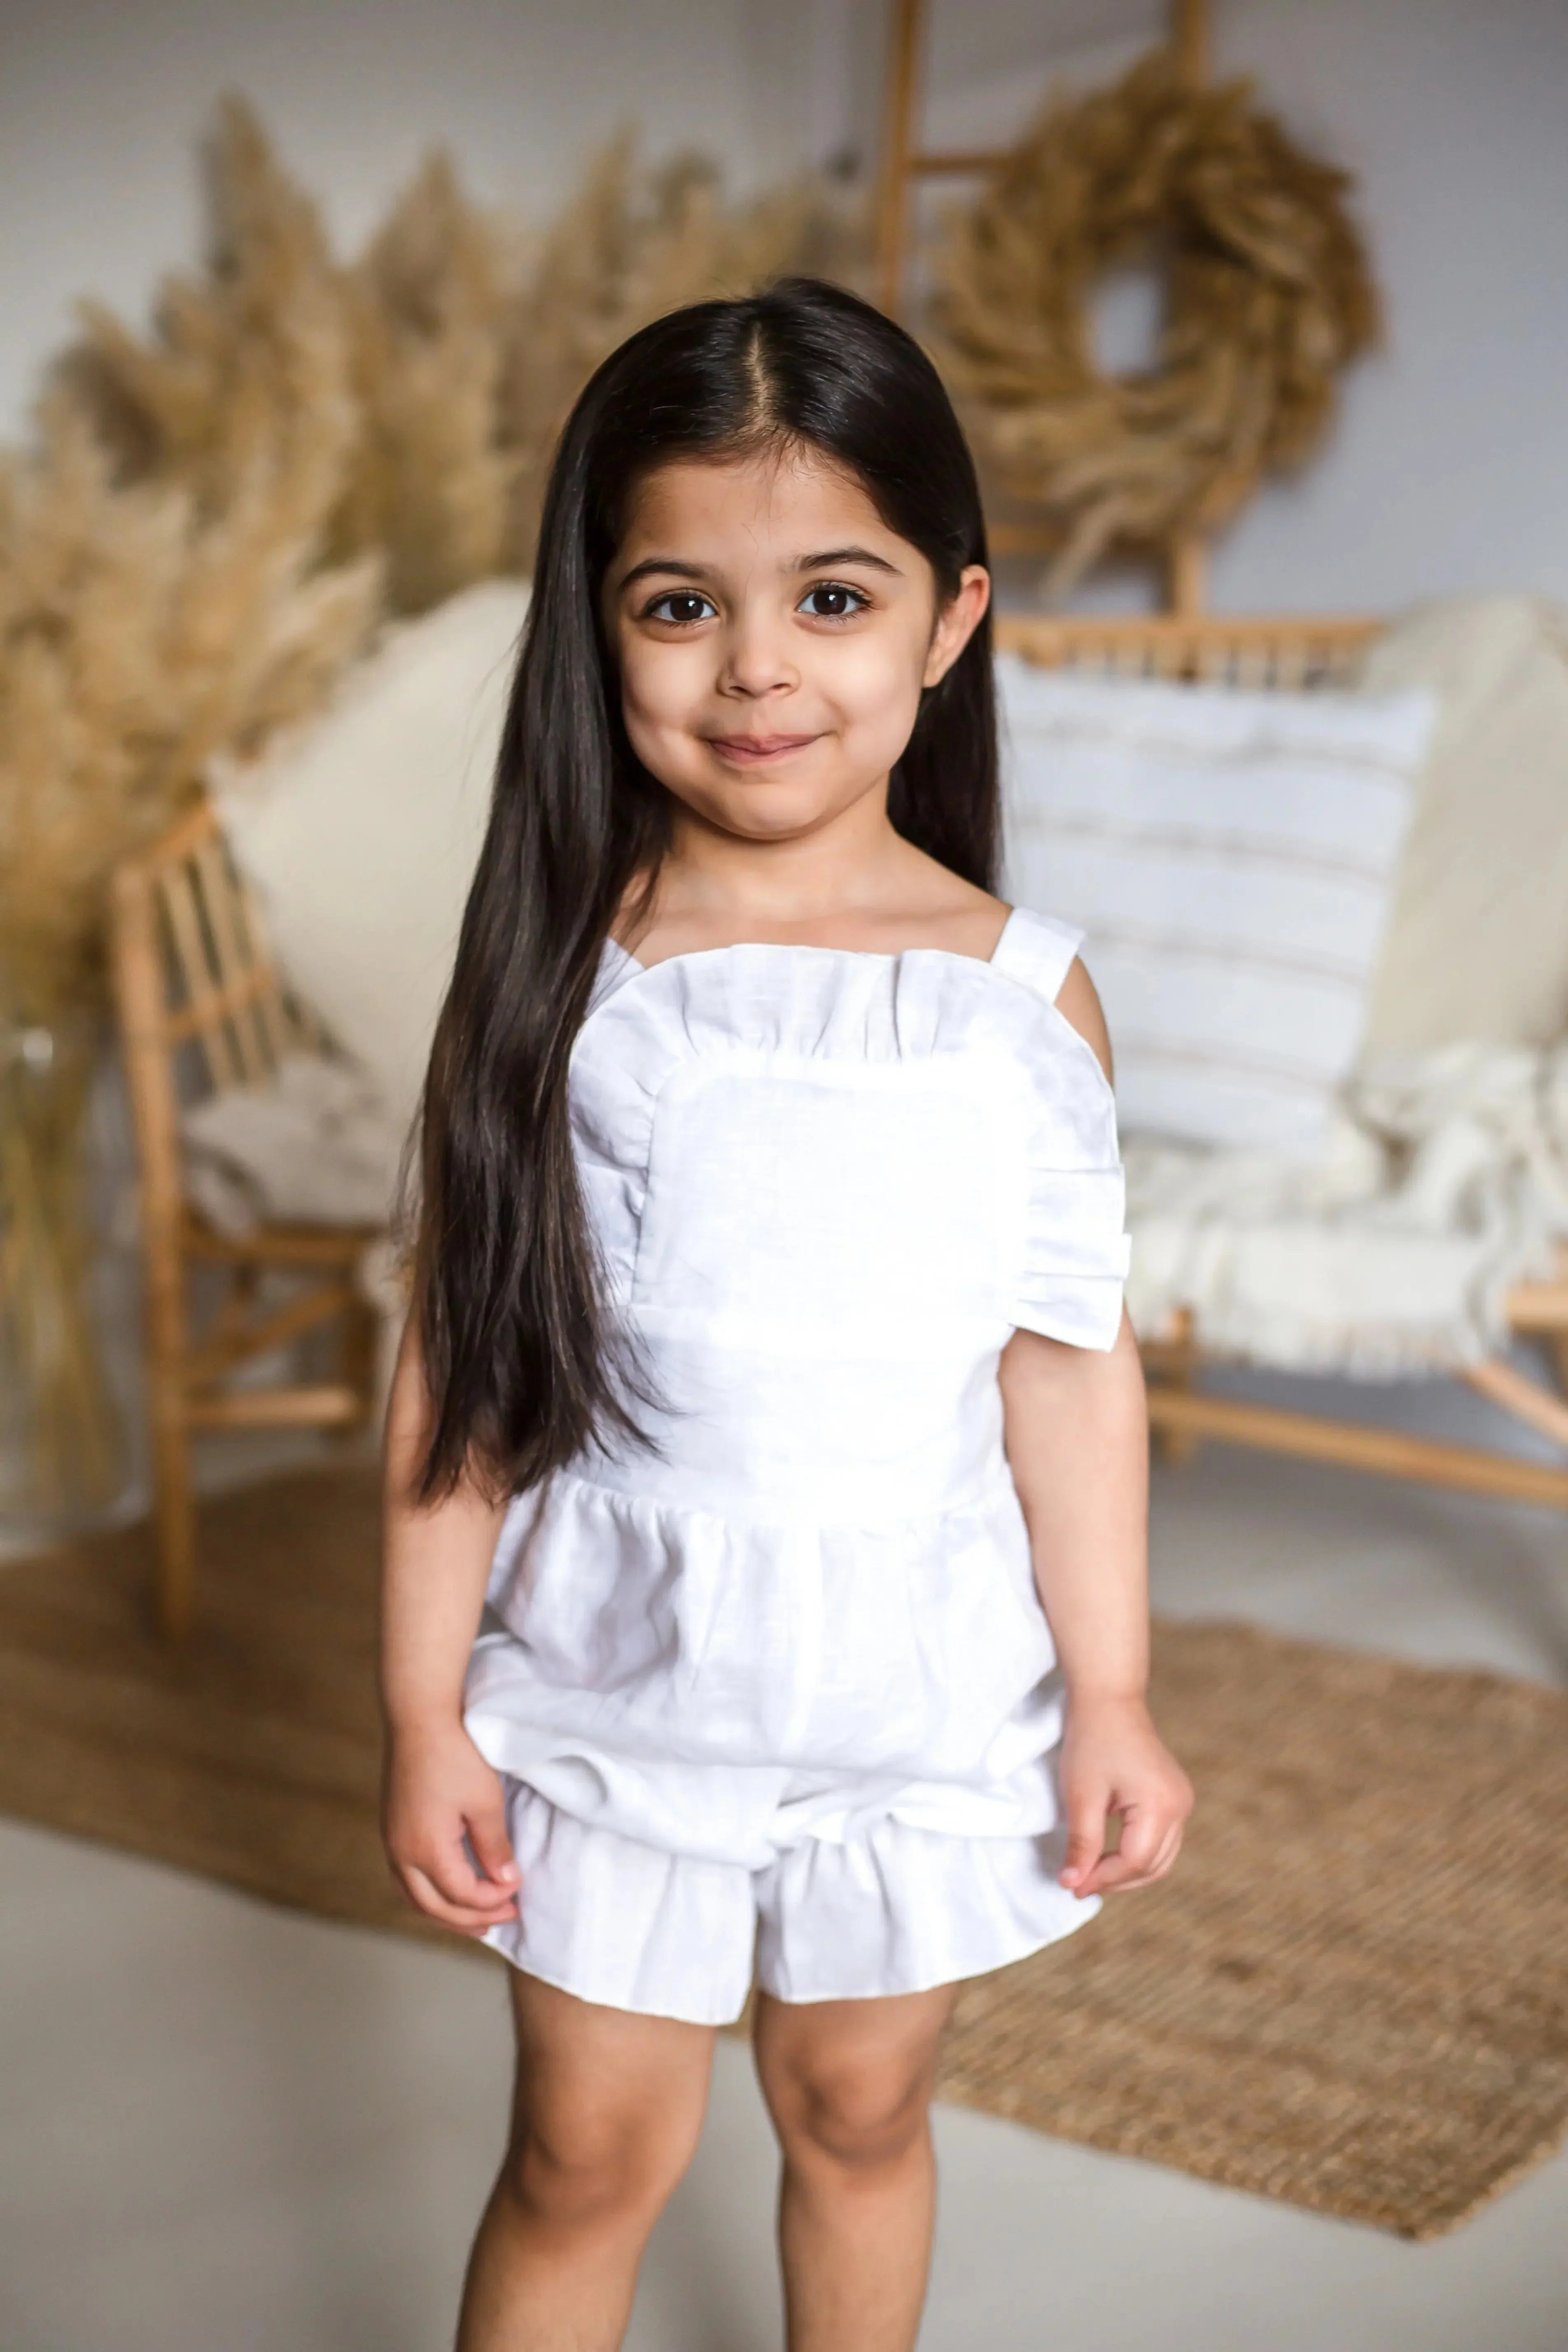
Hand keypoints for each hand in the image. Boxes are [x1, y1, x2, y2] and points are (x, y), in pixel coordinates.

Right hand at [382, 1719, 519, 1936]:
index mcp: (426, 1850)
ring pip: (415, 1897)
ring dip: (446, 1912)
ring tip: (475, 1919)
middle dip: (470, 1919)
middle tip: (503, 1919)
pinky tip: (446, 1890)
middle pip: (434, 1907)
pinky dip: (429, 1893)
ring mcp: (391, 1841)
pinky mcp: (391, 1829)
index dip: (492, 1900)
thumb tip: (506, 1881)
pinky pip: (406, 1878)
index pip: (462, 1894)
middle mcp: (401, 1853)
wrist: (419, 1718)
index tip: (517, 1892)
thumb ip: (494, 1847)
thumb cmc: (455, 1755)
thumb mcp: (485, 1802)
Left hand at [1057, 1691, 1192, 1898]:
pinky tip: (1110, 1857)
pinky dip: (1137, 1855)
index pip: (1134, 1862)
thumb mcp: (1081, 1795)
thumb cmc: (1092, 1740)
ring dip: (1128, 1873)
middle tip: (1079, 1885)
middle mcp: (1180, 1806)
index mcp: (1161, 1804)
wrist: (1109, 1698)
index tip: (1073, 1887)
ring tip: (1092, 1875)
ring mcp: (1181, 1801)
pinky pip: (1161, 1841)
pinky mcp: (1174, 1797)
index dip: (1103, 1879)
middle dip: (1116, 1881)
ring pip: (1160, 1859)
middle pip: (1152, 1866)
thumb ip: (1082, 1844)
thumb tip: (1073, 1884)